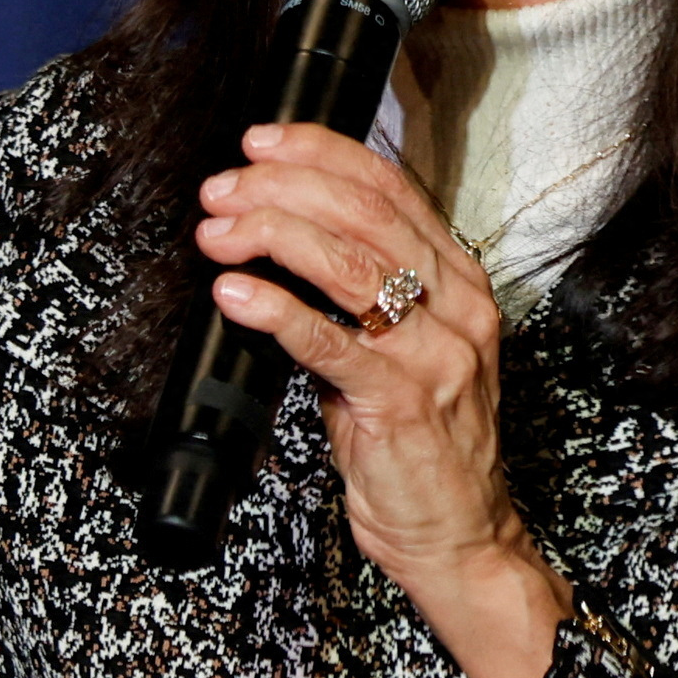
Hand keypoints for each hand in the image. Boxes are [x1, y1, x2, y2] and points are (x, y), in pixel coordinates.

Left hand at [199, 123, 571, 677]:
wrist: (458, 535)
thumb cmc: (419, 443)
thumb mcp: (399, 350)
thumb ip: (358, 297)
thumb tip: (280, 239)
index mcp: (460, 281)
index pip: (391, 188)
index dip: (321, 153)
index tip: (261, 142)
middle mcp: (459, 306)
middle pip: (366, 216)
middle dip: (283, 189)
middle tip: (223, 189)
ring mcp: (437, 354)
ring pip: (351, 266)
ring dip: (273, 236)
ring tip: (218, 232)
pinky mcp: (403, 403)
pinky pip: (331, 343)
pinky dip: (277, 310)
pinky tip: (236, 294)